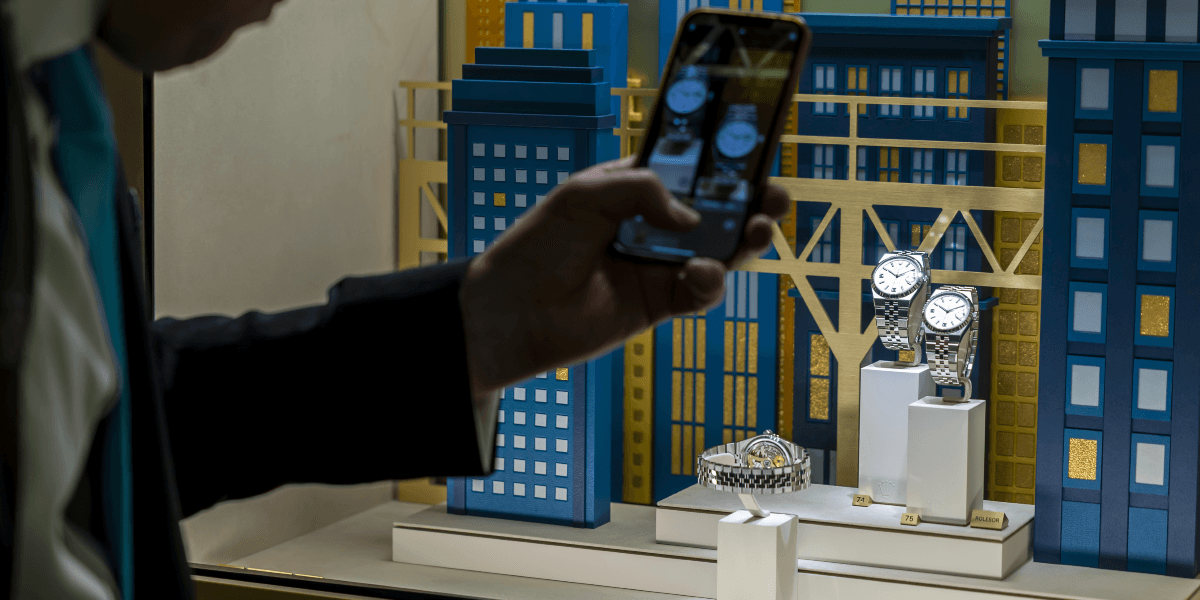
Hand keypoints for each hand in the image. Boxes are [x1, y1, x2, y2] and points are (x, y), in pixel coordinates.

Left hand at [460, 155, 790, 394]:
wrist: (515, 311)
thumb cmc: (538, 245)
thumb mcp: (584, 195)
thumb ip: (643, 189)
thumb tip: (692, 219)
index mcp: (636, 186)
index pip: (691, 167)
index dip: (725, 161)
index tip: (755, 154)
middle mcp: (655, 223)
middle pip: (718, 209)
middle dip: (752, 201)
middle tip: (774, 198)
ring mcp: (661, 263)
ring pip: (721, 250)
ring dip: (746, 240)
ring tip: (757, 232)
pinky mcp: (662, 302)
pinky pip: (703, 291)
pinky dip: (710, 282)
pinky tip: (698, 274)